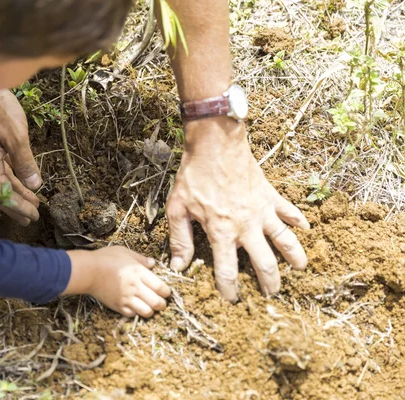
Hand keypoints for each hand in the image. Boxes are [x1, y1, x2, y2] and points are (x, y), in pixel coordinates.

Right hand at [0, 90, 41, 225]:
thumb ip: (24, 162)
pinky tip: (23, 183)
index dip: (19, 207)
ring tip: (33, 202)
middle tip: (32, 217)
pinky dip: (12, 178)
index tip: (33, 215)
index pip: (4, 194)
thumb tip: (35, 185)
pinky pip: (0, 170)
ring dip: (17, 192)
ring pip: (1, 181)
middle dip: (18, 205)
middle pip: (1, 192)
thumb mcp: (15, 135)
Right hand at [64, 247, 170, 317]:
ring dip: (150, 310)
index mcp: (140, 273)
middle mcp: (136, 287)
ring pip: (147, 312)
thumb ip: (140, 258)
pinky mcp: (117, 306)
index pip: (162, 288)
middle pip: (157, 303)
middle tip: (160, 301)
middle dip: (162, 304)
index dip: (166, 292)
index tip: (165, 291)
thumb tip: (153, 263)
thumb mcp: (124, 252)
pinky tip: (134, 307)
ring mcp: (127, 298)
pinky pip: (132, 315)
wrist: (88, 271)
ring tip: (148, 306)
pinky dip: (136, 313)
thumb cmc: (105, 258)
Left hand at [166, 118, 309, 301]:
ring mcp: (262, 211)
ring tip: (300, 269)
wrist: (215, 144)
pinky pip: (290, 211)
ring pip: (285, 240)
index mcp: (221, 232)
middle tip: (271, 294)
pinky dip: (299, 221)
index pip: (227, 271)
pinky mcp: (271, 196)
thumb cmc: (194, 176)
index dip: (230, 290)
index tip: (232, 301)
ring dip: (294, 256)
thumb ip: (180, 239)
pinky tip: (305, 229)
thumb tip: (178, 266)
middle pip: (264, 263)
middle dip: (269, 283)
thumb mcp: (178, 208)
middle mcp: (246, 226)